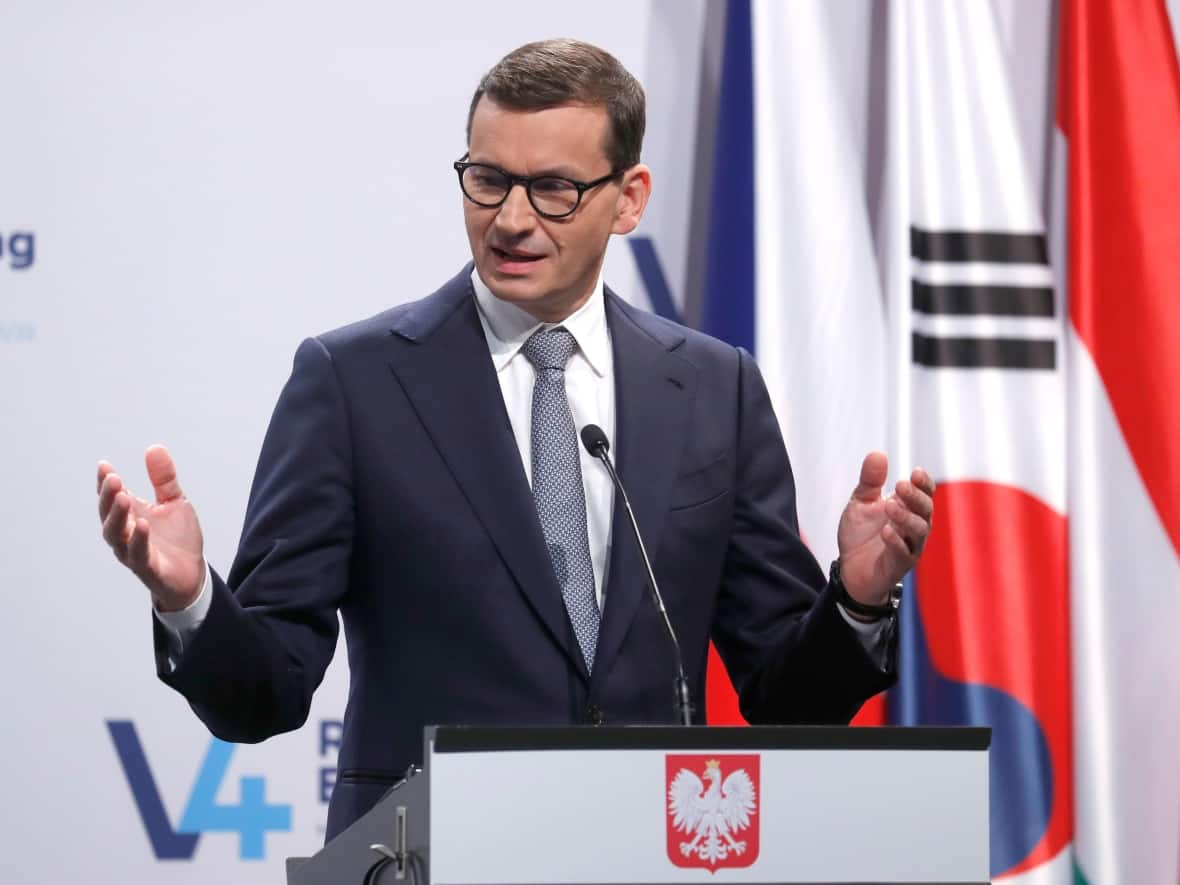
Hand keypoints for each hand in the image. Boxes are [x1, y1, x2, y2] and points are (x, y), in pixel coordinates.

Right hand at [97, 445, 205, 611]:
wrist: (192, 573)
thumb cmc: (177, 539)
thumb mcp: (175, 502)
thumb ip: (164, 478)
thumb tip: (154, 447)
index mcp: (130, 516)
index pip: (111, 497)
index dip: (105, 483)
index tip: (103, 465)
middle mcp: (126, 533)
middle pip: (108, 515)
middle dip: (108, 497)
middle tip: (113, 479)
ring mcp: (133, 552)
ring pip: (116, 536)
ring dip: (117, 516)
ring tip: (123, 497)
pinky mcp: (148, 568)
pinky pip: (138, 554)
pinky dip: (138, 539)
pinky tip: (142, 524)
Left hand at [836, 452, 934, 607]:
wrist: (849, 568)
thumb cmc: (861, 534)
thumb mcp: (861, 503)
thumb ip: (870, 481)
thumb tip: (878, 454)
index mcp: (908, 509)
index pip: (924, 493)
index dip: (924, 483)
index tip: (916, 472)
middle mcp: (913, 526)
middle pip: (925, 510)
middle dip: (914, 497)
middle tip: (900, 485)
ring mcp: (909, 546)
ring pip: (919, 531)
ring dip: (906, 517)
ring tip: (889, 506)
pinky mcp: (899, 564)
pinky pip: (904, 553)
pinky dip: (897, 541)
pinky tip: (886, 532)